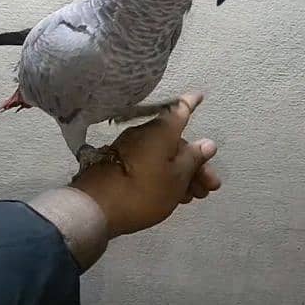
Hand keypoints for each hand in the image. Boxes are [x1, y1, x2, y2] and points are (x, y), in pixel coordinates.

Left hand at [75, 92, 219, 237]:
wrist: (94, 208)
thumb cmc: (143, 191)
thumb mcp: (176, 178)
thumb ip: (193, 159)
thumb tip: (207, 143)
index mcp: (161, 131)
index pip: (180, 111)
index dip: (191, 104)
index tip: (199, 96)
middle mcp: (144, 135)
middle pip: (175, 143)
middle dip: (195, 164)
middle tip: (210, 187)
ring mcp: (129, 150)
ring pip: (163, 157)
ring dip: (181, 174)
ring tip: (193, 197)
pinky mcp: (119, 166)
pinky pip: (149, 165)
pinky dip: (164, 176)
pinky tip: (173, 196)